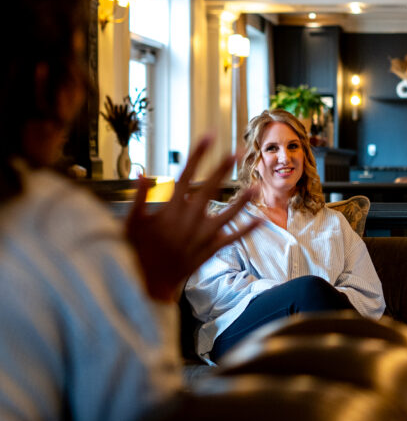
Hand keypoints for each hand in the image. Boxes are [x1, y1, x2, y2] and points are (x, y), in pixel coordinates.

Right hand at [125, 136, 260, 302]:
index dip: (198, 154)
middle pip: (210, 188)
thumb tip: (143, 173)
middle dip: (223, 168)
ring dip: (242, 200)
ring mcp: (202, 235)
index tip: (208, 137)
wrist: (148, 283)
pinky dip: (247, 230)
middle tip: (237, 151)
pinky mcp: (210, 250)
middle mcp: (190, 219)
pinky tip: (261, 221)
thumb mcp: (132, 222)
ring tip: (256, 185)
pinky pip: (232, 239)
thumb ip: (139, 197)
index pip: (187, 174)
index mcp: (170, 208)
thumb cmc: (137, 251)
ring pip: (227, 214)